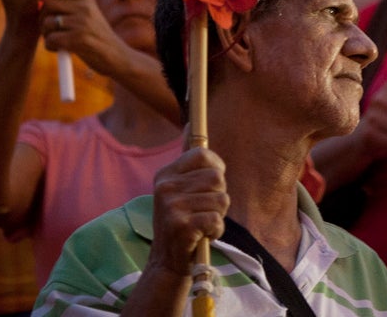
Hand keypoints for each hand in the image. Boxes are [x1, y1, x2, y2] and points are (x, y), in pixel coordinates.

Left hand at [40, 0, 125, 75]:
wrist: (117, 57)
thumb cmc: (97, 38)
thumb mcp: (88, 15)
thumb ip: (70, 6)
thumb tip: (40, 0)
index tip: (46, 4)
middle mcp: (85, 7)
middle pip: (47, 3)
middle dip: (41, 17)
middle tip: (47, 28)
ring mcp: (82, 23)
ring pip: (46, 22)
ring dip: (45, 34)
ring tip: (55, 40)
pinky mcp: (78, 39)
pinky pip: (50, 39)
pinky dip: (50, 46)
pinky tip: (59, 49)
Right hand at [145, 147, 228, 278]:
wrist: (167, 262)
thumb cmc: (181, 221)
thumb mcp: (179, 188)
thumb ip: (187, 158)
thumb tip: (190, 123)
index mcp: (165, 175)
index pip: (202, 153)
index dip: (216, 167)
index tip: (211, 184)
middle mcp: (165, 188)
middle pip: (217, 177)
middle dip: (218, 196)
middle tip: (203, 211)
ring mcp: (171, 206)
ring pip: (222, 199)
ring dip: (218, 216)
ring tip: (201, 224)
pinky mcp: (181, 226)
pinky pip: (217, 218)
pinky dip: (216, 230)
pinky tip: (202, 236)